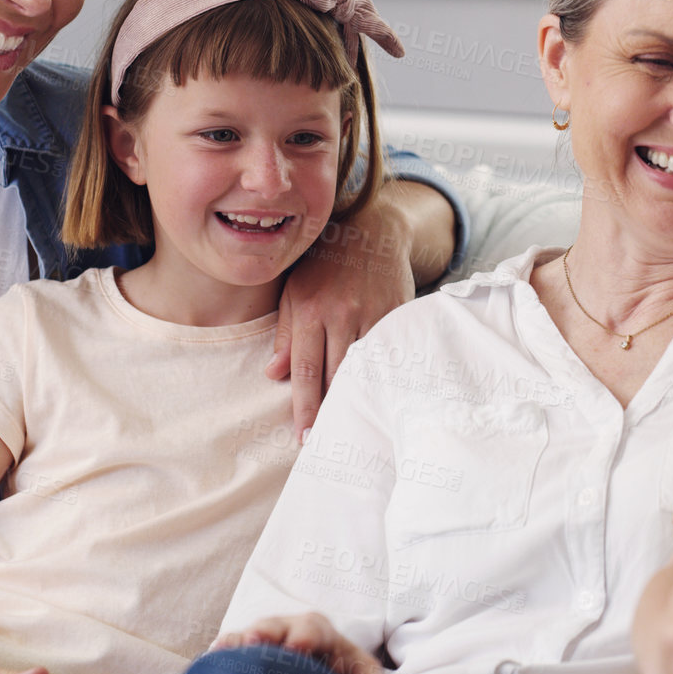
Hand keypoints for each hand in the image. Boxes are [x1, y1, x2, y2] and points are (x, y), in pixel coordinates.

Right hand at [213, 612, 394, 673]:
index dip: (306, 636)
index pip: (314, 628)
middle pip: (276, 626)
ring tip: (227, 651)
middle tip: (256, 643)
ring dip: (240, 643)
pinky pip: (229, 651)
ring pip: (249, 637)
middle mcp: (287, 633)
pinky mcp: (244, 657)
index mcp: (320, 635)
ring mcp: (264, 643)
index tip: (299, 648)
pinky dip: (222, 655)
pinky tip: (211, 661)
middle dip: (267, 633)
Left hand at [269, 198, 415, 436]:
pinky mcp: (398, 315)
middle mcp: (343, 314)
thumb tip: (274, 374)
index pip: (306, 370)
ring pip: (364, 370)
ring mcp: (374, 315)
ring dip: (355, 401)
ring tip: (350, 429)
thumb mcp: (295, 290)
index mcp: (312, 309)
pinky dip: (382, 379)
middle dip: (329, 412)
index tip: (304, 436)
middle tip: (326, 443)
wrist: (372, 230)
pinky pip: (388, 356)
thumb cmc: (325, 263)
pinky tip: (378, 400)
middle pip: (335, 377)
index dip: (304, 407)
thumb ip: (286, 332)